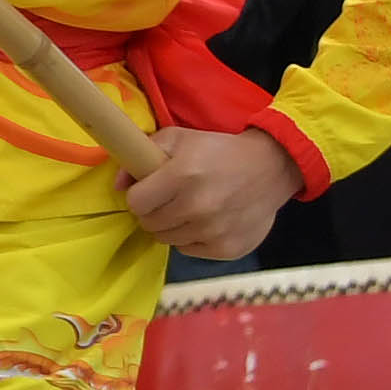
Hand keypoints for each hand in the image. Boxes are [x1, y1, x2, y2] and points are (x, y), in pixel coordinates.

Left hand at [124, 125, 297, 264]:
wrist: (272, 168)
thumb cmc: (219, 151)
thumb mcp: (178, 139)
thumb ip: (142, 155)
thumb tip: (118, 185)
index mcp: (183, 176)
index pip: (135, 203)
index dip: (138, 196)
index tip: (149, 190)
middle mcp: (198, 207)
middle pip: (148, 223)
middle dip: (153, 211)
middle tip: (169, 199)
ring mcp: (214, 232)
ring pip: (166, 239)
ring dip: (171, 226)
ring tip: (188, 208)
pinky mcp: (227, 249)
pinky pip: (188, 250)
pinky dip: (191, 238)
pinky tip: (206, 221)